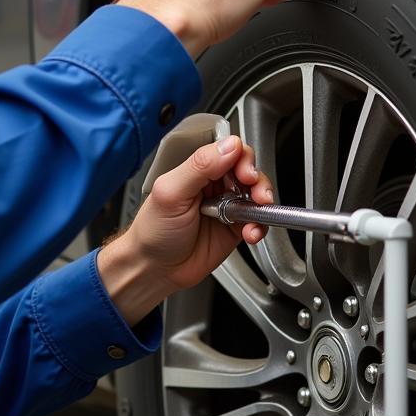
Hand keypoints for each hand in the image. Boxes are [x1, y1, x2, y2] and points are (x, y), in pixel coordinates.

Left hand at [96, 135, 272, 326]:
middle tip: (256, 193)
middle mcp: (213, 185)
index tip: (246, 173)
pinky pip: (258, 221)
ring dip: (263, 202)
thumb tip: (228, 146)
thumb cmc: (153, 231)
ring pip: (257, 194)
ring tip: (255, 213)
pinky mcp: (235, 228)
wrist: (155, 269)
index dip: (242, 159)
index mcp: (196, 170)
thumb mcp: (171, 193)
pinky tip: (250, 233)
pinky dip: (260, 226)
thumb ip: (199, 167)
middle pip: (248, 170)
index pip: (228, 151)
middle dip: (258, 180)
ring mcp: (226, 206)